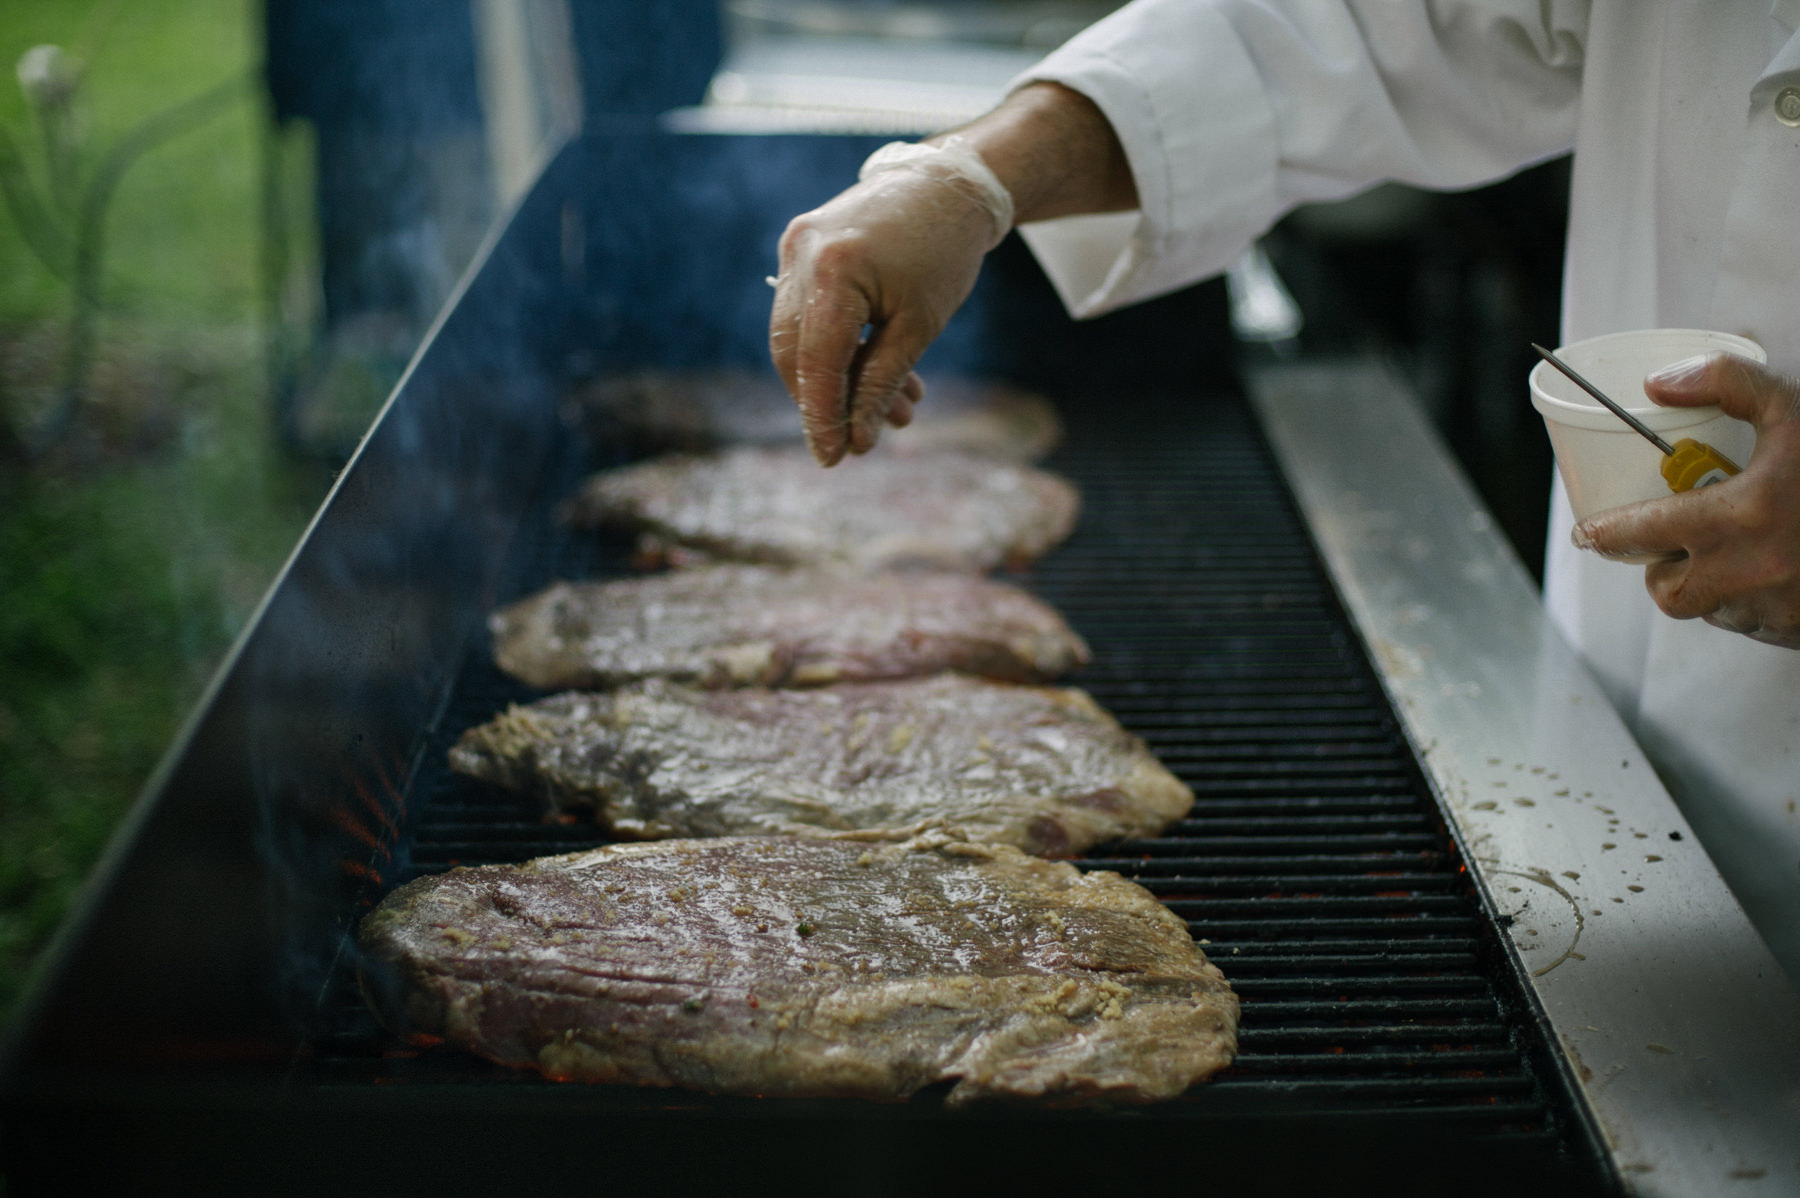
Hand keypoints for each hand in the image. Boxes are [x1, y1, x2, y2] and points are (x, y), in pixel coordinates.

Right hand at [768, 83, 1137, 465]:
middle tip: (863, 440)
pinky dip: (836, 346)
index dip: (821, 416)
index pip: (816, 362)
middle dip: (827, 402)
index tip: (833, 459)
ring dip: (838, 378)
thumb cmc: (943, 253)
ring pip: (798, 335)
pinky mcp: (800, 246)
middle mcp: (802, 254)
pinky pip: (806, 310)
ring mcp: (795, 247)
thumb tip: (856, 440)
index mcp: (834, 271)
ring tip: (893, 410)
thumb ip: (880, 383)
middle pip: (795, 352)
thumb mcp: (919, 327)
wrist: (947, 185)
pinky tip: (875, 372)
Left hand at [1572, 352, 1799, 647]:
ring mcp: (1777, 609)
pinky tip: (1772, 571)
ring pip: (1710, 612)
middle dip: (1660, 572)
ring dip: (1707, 588)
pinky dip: (1751, 603)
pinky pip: (1755, 626)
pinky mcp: (1799, 632)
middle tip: (1668, 547)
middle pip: (1667, 593)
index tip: (1589, 534)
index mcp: (1739, 518)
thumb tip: (1657, 382)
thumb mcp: (1797, 412)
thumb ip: (1728, 382)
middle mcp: (1750, 572)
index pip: (1643, 533)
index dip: (1606, 535)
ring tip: (1728, 554)